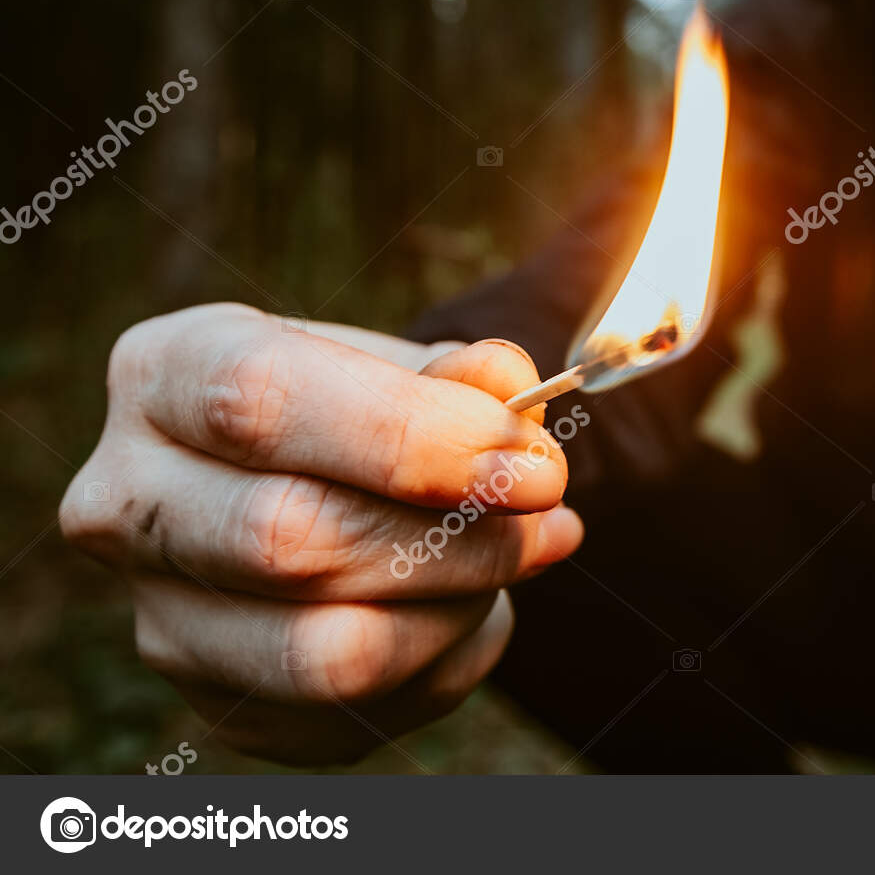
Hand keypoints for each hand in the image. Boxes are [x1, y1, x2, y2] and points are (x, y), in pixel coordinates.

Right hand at [59, 303, 582, 764]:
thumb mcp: (408, 365)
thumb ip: (462, 373)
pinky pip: (357, 708)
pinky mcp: (218, 702)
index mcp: (165, 372)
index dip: (409, 435)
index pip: (258, 402)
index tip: (528, 460)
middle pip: (287, 538)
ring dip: (460, 601)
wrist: (325, 486)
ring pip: (326, 648)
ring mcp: (160, 613)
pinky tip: (471, 602)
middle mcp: (128, 498)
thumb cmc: (365, 410)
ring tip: (523, 550)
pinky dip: (447, 656)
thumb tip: (505, 384)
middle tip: (549, 507)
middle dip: (454, 532)